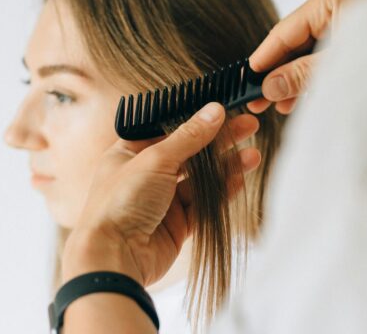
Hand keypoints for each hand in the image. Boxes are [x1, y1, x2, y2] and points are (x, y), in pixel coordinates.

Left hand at [62, 103, 260, 285]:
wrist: (114, 258)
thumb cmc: (121, 202)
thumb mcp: (155, 160)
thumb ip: (188, 137)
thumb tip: (214, 110)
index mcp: (131, 152)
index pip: (167, 128)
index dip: (194, 118)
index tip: (221, 109)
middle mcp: (146, 173)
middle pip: (189, 151)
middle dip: (218, 139)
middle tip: (247, 125)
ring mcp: (162, 198)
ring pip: (200, 178)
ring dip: (225, 166)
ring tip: (252, 153)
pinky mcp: (176, 222)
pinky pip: (203, 203)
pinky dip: (221, 191)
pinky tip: (240, 178)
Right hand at [247, 0, 366, 114]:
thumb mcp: (336, 67)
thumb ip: (298, 75)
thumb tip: (268, 86)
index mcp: (329, 2)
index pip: (282, 32)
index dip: (262, 58)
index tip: (247, 79)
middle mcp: (333, 11)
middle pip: (290, 45)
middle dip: (274, 74)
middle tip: (257, 98)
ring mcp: (341, 28)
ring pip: (303, 57)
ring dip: (288, 82)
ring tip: (276, 105)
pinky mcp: (348, 47)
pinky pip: (318, 63)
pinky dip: (306, 82)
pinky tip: (294, 99)